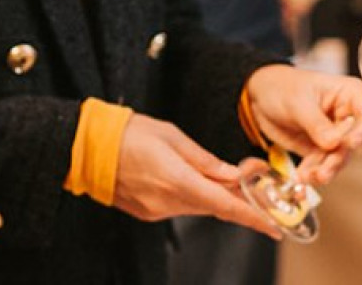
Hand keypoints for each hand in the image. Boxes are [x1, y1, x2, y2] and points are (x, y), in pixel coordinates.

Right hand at [110, 114, 280, 236]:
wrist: (86, 148)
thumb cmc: (129, 134)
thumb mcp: (173, 137)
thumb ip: (206, 160)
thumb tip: (233, 176)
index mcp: (179, 181)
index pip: (226, 206)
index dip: (254, 218)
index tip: (276, 228)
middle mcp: (168, 202)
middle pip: (215, 206)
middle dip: (238, 199)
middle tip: (257, 183)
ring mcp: (156, 210)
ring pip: (198, 206)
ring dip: (215, 195)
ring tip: (226, 177)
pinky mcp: (147, 212)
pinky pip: (180, 206)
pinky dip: (194, 195)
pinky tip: (195, 180)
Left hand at [243, 64, 361, 183]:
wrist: (260, 98)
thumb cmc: (282, 87)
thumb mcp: (298, 102)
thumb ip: (316, 123)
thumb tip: (334, 142)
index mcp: (350, 94)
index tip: (352, 142)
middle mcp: (348, 115)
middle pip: (355, 140)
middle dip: (339, 156)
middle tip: (325, 170)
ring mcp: (336, 134)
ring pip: (340, 157)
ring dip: (327, 169)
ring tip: (311, 177)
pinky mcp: (322, 149)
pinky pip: (323, 164)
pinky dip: (313, 172)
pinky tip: (303, 176)